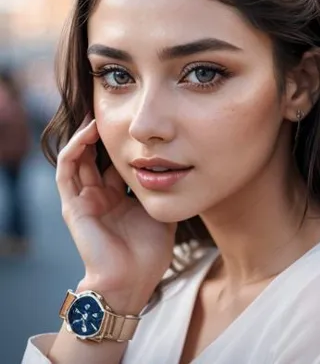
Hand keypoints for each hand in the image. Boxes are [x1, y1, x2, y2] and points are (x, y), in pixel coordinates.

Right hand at [56, 115, 175, 312]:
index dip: (122, 145)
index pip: (116, 163)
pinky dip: (74, 149)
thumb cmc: (149, 252)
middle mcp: (100, 196)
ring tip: (97, 117)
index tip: (135, 126)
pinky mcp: (73, 205)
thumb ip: (164, 192)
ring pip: (78, 159)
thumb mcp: (161, 213)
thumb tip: (179, 171)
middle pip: (96, 158)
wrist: (133, 280)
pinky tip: (88, 132)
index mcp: (119, 199)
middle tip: (113, 114)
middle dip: (102, 136)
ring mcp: (85, 200)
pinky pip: (67, 170)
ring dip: (85, 137)